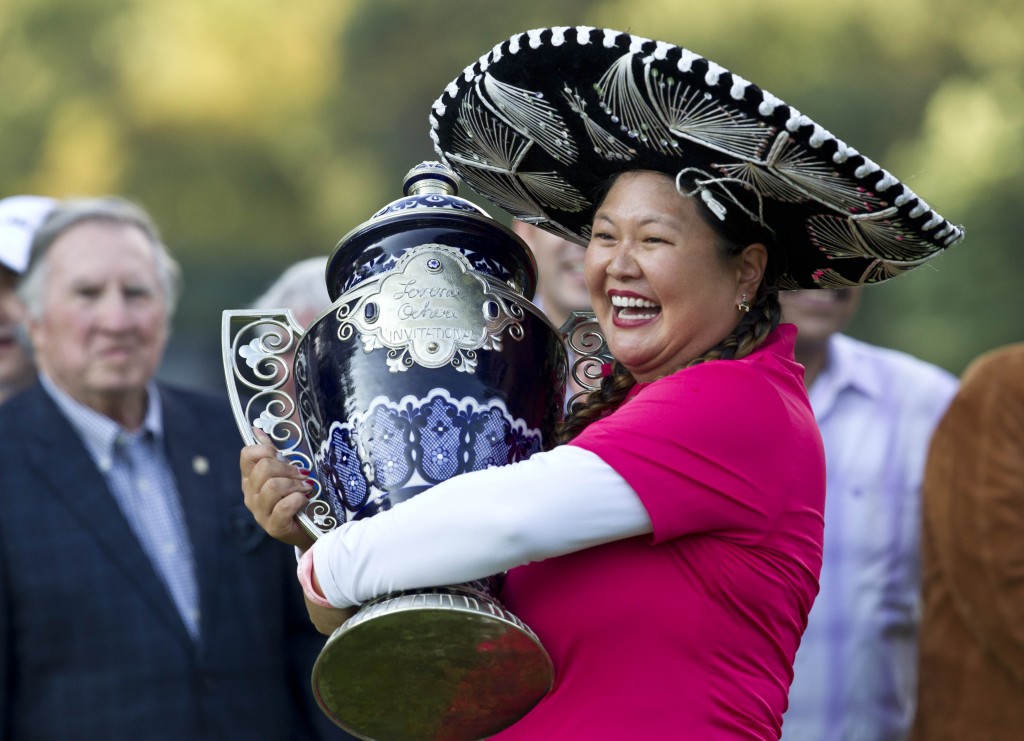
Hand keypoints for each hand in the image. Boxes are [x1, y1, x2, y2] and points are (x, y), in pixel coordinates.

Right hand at [240, 427, 315, 549]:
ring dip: (295, 485)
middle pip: (264, 468)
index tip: (282, 457)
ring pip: (273, 486)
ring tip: (306, 488)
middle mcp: (250, 494)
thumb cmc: (294, 497)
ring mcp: (259, 512)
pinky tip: (305, 500)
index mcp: (250, 478)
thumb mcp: (283, 473)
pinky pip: (284, 506)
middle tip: (301, 475)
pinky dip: (298, 500)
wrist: (307, 528)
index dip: (267, 450)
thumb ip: (272, 453)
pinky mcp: (272, 526)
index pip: (247, 454)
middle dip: (287, 469)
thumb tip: (257, 430)